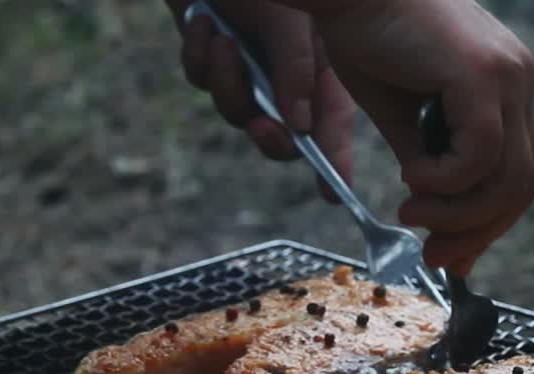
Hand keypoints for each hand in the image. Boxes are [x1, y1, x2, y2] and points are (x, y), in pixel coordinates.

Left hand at [165, 0, 356, 203]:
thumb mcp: (290, 20)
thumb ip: (296, 70)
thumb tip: (297, 125)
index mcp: (318, 70)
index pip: (330, 128)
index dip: (334, 165)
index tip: (333, 194)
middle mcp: (283, 77)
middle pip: (280, 135)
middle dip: (269, 135)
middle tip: (264, 125)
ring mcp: (245, 70)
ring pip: (234, 111)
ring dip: (226, 82)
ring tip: (222, 41)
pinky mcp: (209, 58)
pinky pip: (200, 79)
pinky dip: (199, 55)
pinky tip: (203, 23)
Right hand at [299, 0, 533, 274]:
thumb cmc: (365, 40)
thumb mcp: (401, 119)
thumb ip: (428, 164)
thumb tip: (435, 218)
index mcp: (506, 87)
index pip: (517, 172)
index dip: (487, 222)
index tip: (453, 256)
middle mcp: (517, 80)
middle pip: (523, 184)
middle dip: (479, 231)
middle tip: (437, 259)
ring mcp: (507, 75)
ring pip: (507, 177)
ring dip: (458, 212)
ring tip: (412, 213)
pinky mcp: (482, 74)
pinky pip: (480, 155)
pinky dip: (446, 181)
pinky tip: (413, 175)